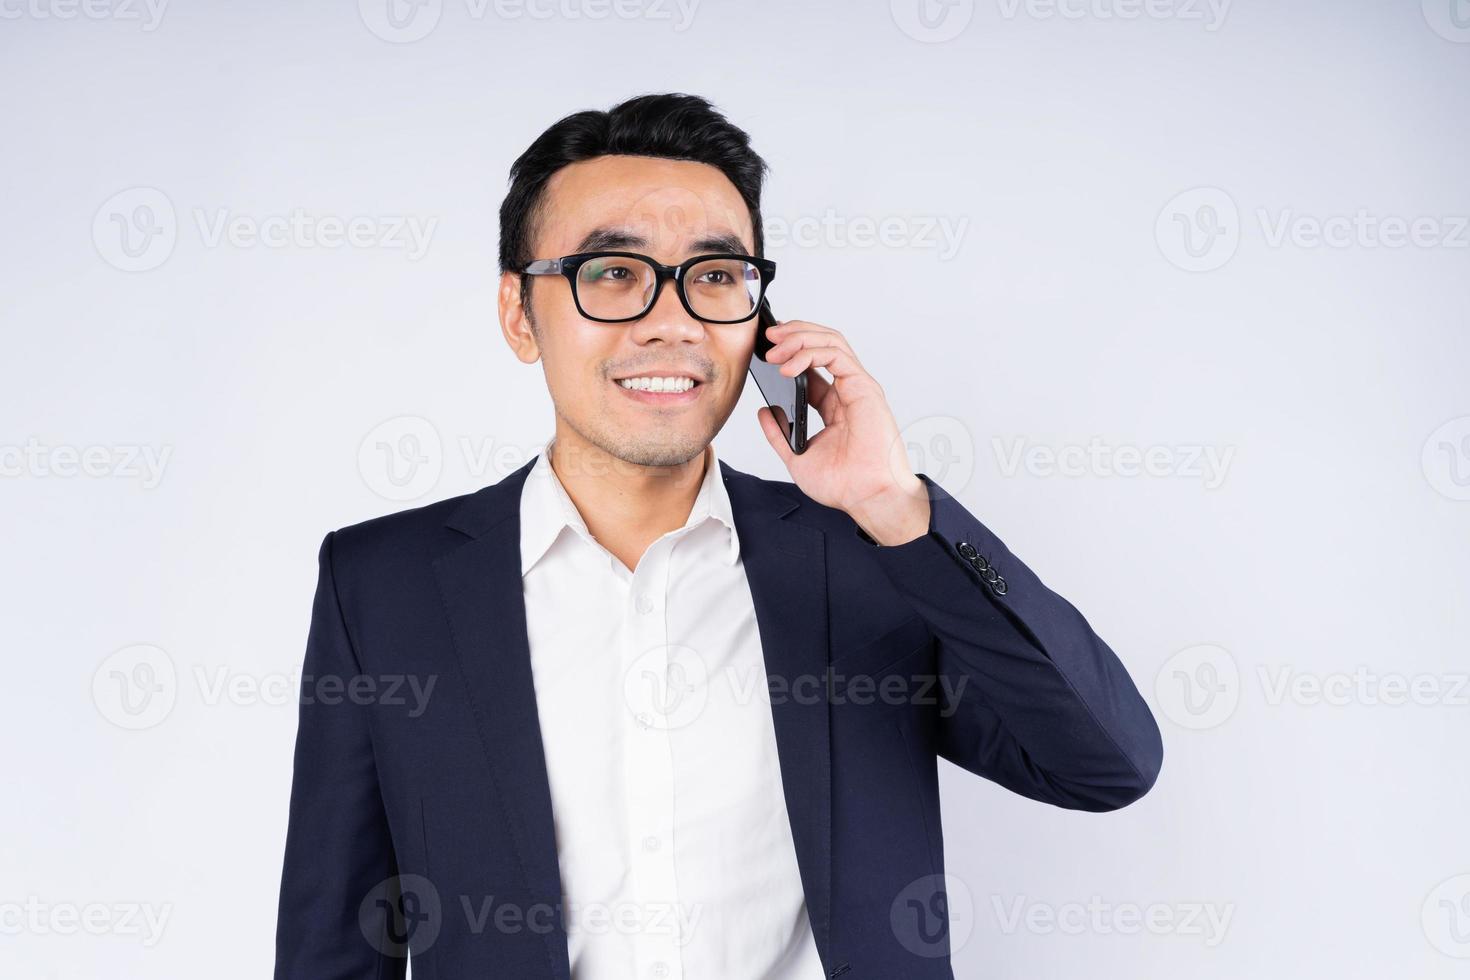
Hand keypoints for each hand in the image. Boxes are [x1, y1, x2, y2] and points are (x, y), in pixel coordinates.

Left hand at [756, 318, 929, 545]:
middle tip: (768, 337)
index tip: (766, 350)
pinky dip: (811, 354)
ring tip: (775, 349)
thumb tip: (765, 411)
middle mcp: (848, 391)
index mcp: (835, 405)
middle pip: (823, 345)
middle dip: (794, 334)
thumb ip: (779, 434)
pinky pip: (836, 356)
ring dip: (800, 338)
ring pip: (831, 342)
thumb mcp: (797, 456)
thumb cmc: (844, 484)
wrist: (866, 497)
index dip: (790, 351)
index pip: (813, 365)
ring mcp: (857, 388)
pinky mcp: (864, 388)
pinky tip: (790, 366)